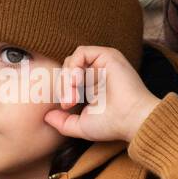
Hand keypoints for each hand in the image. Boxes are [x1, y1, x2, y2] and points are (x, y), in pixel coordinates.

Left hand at [43, 45, 161, 143]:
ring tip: (73, 95)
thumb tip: (46, 116)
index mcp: (91, 87)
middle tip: (68, 103)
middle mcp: (97, 73)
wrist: (132, 120)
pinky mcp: (107, 55)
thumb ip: (62, 122)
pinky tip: (78, 82)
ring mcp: (102, 63)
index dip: (61, 91)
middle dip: (62, 86)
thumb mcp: (80, 126)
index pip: (67, 79)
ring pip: (72, 60)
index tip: (65, 107)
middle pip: (67, 69)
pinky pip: (81, 52)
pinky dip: (74, 66)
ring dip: (67, 78)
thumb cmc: (111, 125)